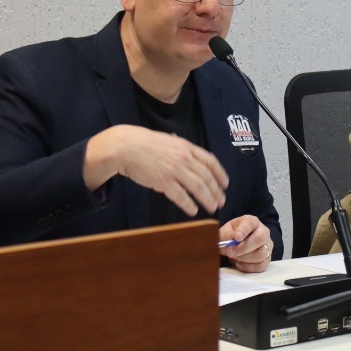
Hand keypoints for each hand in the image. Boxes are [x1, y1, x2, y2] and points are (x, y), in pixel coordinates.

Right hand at [84, 125, 228, 215]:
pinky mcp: (162, 181)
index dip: (220, 173)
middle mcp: (184, 158)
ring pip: (197, 187)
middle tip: (222, 201)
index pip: (210, 161)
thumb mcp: (168, 140)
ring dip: (208, 198)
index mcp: (187, 147)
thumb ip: (180, 148)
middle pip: (206, 176)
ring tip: (213, 207)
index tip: (225, 183)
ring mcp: (174, 170)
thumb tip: (189, 153)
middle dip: (216, 190)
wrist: (125, 147)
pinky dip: (188, 204)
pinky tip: (193, 210)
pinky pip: (180, 195)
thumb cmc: (144, 143)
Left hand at [219, 216, 272, 272]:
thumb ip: (226, 235)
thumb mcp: (224, 232)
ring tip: (235, 257)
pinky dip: (248, 267)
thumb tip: (231, 239)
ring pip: (261, 254)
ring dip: (245, 258)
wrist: (235, 245)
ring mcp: (268, 245)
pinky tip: (240, 263)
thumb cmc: (231, 236)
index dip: (243, 231)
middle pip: (260, 239)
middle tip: (231, 252)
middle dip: (243, 248)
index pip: (250, 223)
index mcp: (252, 222)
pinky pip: (261, 265)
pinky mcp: (267, 258)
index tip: (236, 237)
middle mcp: (263, 231)